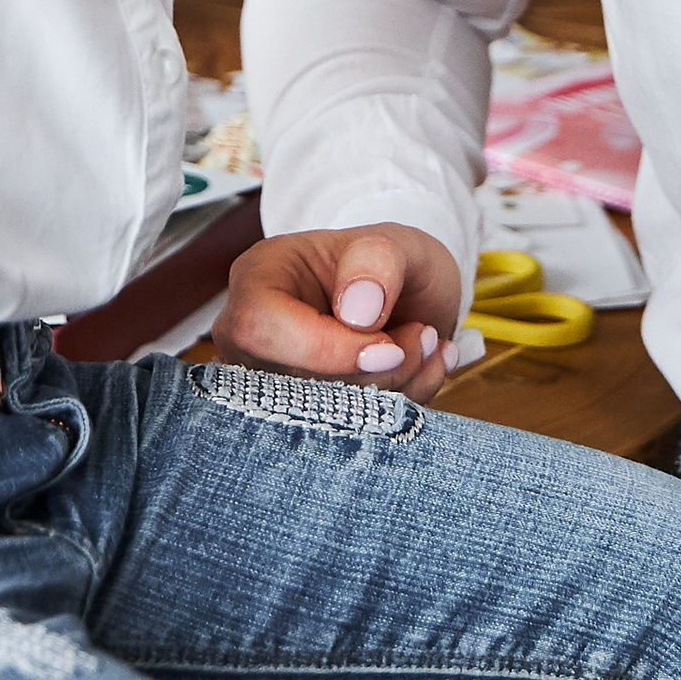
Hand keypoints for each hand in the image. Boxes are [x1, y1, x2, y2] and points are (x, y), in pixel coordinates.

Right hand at [217, 225, 471, 399]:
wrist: (412, 296)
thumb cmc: (390, 263)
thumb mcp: (395, 243)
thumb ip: (377, 261)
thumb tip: (359, 312)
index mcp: (260, 276)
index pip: (259, 326)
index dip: (323, 348)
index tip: (389, 347)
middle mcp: (254, 337)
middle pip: (287, 386)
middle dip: (372, 376)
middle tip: (423, 337)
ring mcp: (276, 383)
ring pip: (322, 420)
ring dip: (395, 390)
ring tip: (426, 344)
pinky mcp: (308, 419)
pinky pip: (349, 436)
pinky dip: (402, 408)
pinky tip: (423, 368)